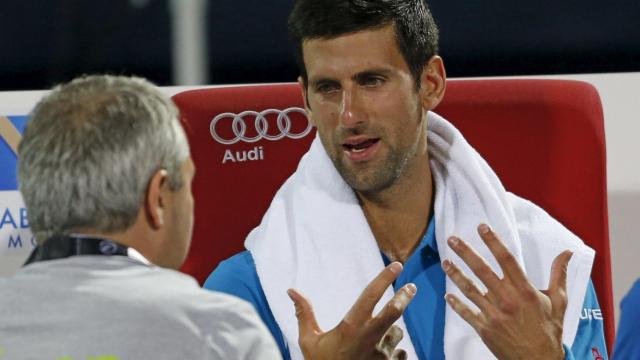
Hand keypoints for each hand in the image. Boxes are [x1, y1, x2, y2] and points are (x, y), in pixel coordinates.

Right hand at [287, 262, 415, 359]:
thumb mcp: (309, 342)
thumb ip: (304, 314)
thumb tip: (291, 290)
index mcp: (350, 328)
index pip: (370, 296)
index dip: (384, 278)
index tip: (396, 266)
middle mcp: (370, 339)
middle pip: (395, 311)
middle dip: (405, 296)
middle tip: (411, 287)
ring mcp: (382, 355)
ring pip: (397, 334)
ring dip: (391, 333)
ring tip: (376, 340)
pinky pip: (400, 354)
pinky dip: (394, 353)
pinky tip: (381, 357)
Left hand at [442, 224, 571, 359]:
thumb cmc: (550, 331)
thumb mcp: (559, 302)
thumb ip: (559, 275)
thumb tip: (567, 252)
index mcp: (525, 291)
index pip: (507, 260)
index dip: (494, 242)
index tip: (482, 227)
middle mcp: (507, 300)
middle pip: (482, 271)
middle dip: (466, 253)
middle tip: (452, 239)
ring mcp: (494, 315)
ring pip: (470, 290)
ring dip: (456, 274)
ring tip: (445, 262)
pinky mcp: (485, 329)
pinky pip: (467, 313)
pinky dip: (456, 304)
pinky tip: (447, 294)